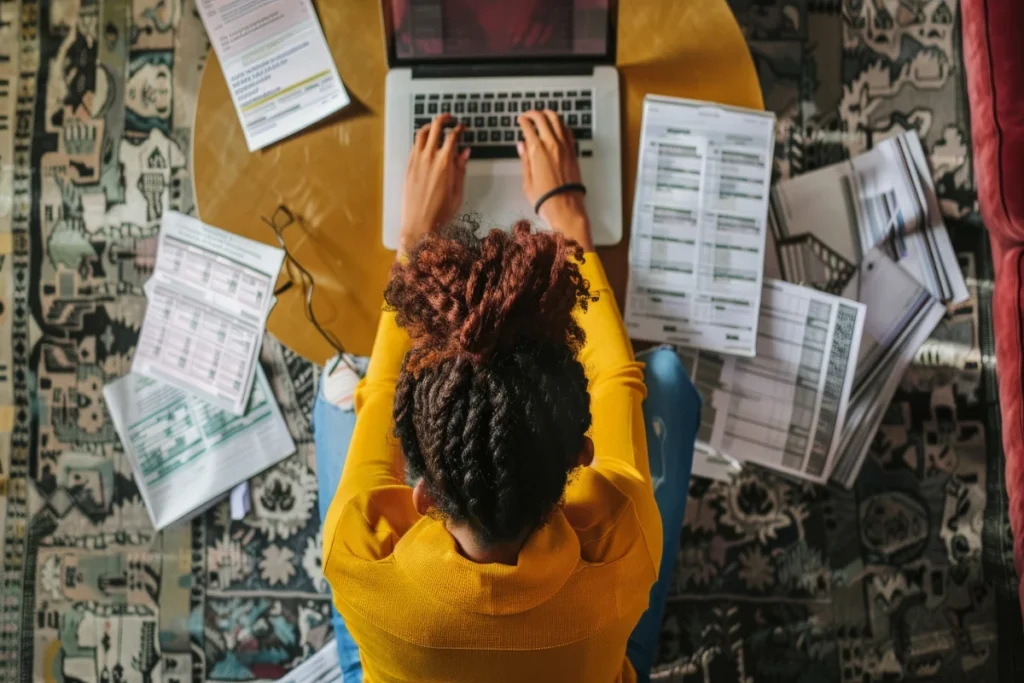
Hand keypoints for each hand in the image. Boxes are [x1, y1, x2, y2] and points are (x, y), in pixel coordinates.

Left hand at [399, 114, 470, 254]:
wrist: (419, 223)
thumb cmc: (440, 212)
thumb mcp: (458, 190)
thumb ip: (461, 168)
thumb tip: (465, 153)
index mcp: (445, 163)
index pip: (453, 136)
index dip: (459, 129)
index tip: (462, 128)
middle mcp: (429, 157)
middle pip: (436, 127)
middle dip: (444, 119)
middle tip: (450, 118)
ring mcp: (416, 160)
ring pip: (422, 133)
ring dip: (430, 125)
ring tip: (436, 125)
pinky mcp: (409, 166)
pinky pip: (415, 145)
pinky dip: (421, 138)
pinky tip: (426, 141)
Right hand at [516, 110, 591, 249]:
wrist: (565, 206)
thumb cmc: (546, 198)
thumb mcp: (527, 180)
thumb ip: (525, 159)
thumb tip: (522, 146)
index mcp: (537, 150)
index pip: (528, 127)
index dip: (523, 120)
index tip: (520, 119)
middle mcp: (552, 144)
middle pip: (542, 118)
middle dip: (534, 113)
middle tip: (529, 114)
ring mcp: (564, 147)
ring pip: (557, 120)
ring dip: (548, 114)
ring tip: (543, 114)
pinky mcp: (573, 152)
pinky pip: (567, 131)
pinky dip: (561, 124)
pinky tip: (558, 125)